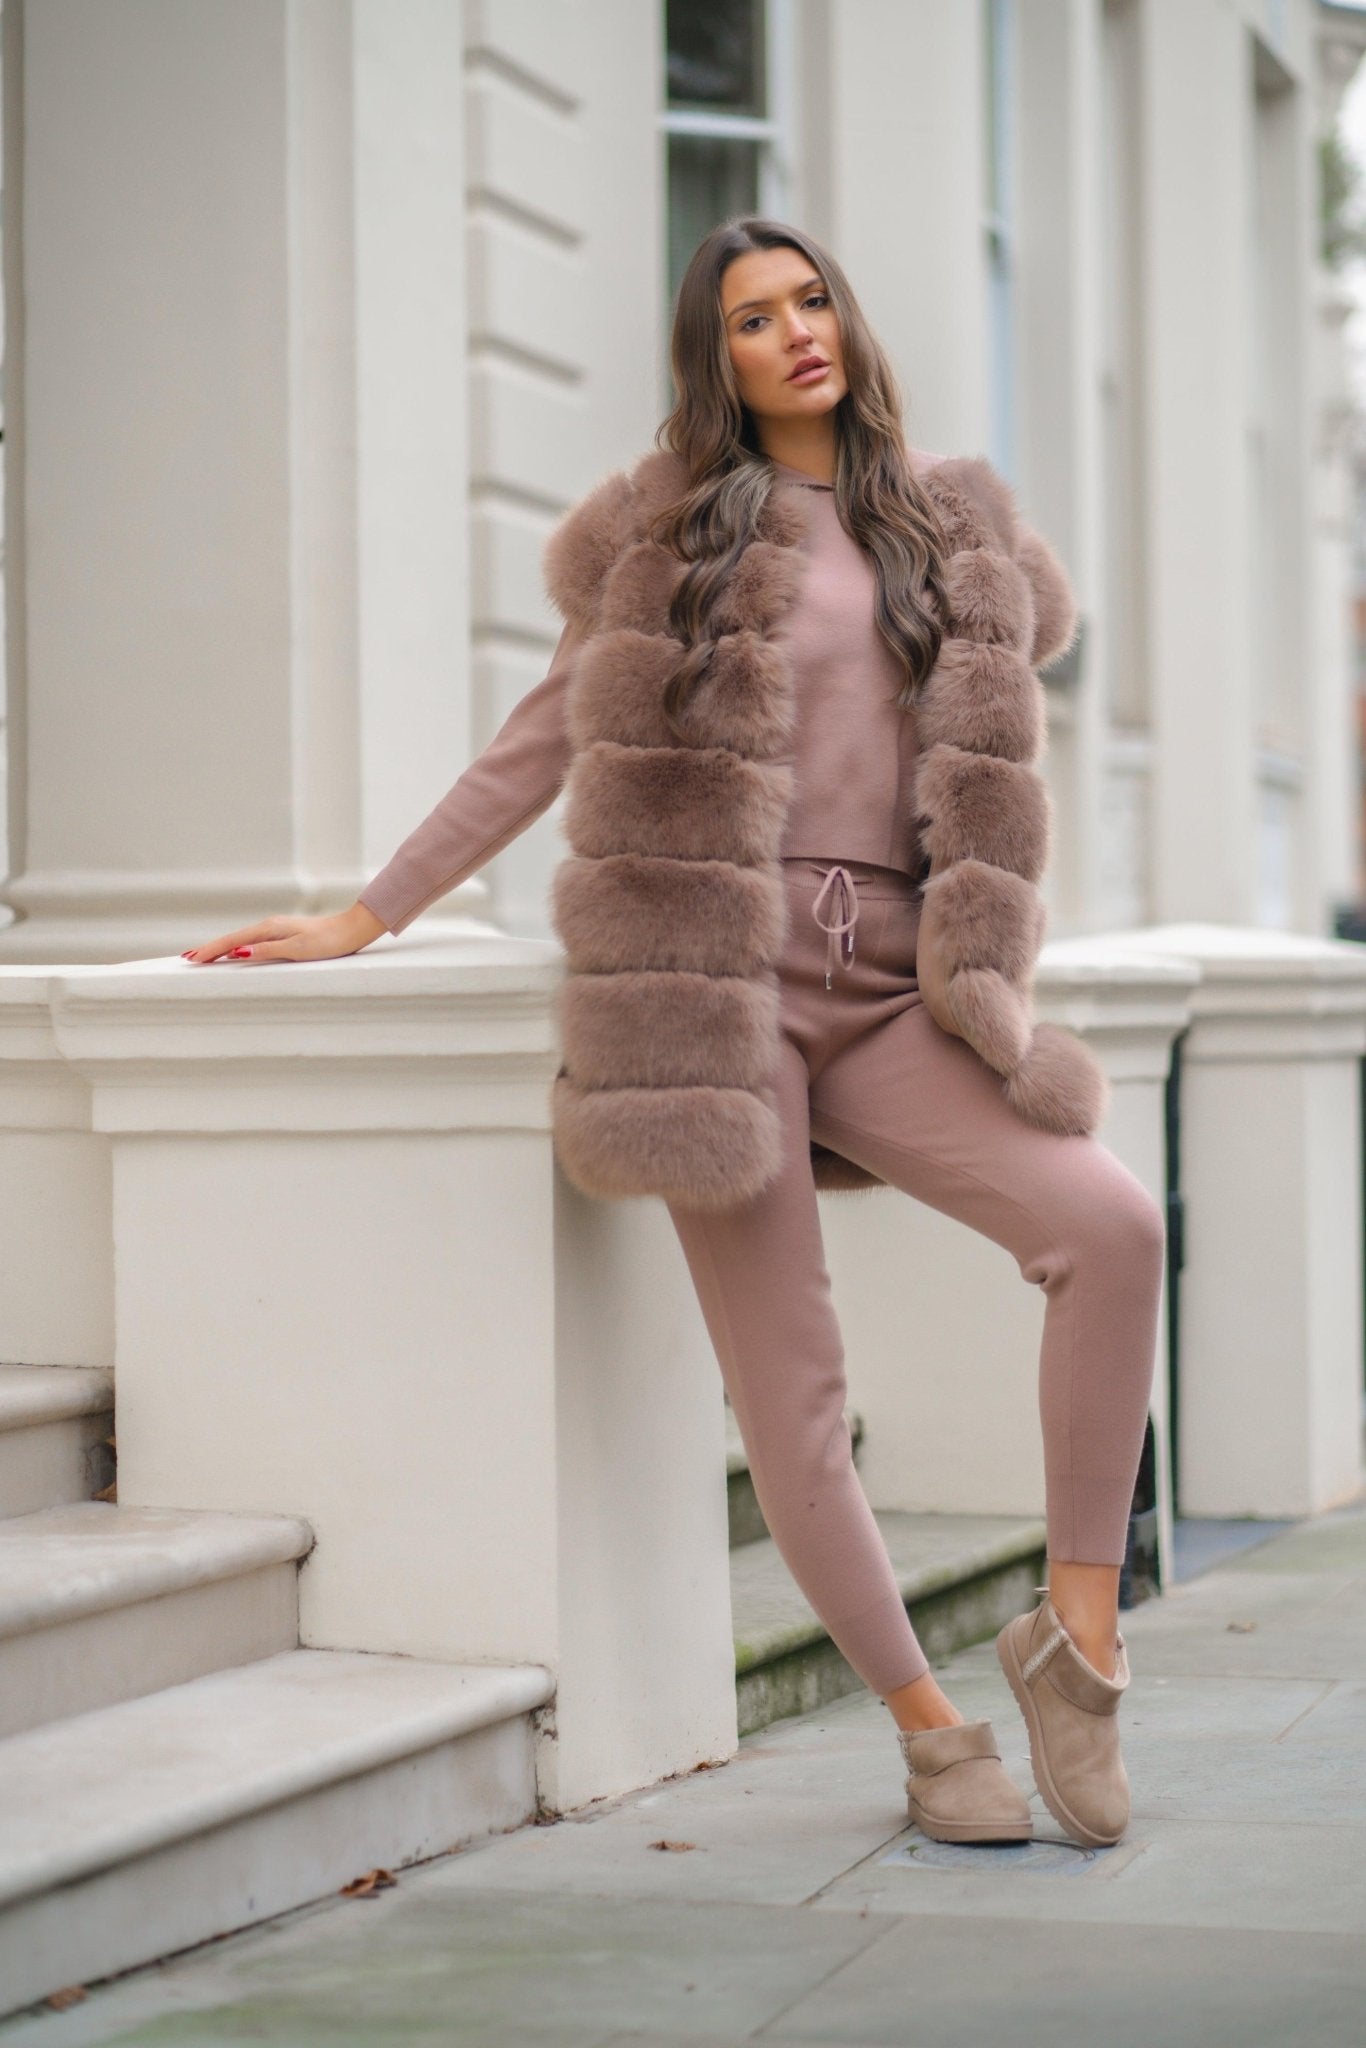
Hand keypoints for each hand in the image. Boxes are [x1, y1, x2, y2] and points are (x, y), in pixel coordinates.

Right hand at [182, 902, 388, 964]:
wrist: (350, 930)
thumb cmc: (328, 942)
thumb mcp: (297, 949)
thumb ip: (266, 951)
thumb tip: (238, 953)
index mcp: (269, 929)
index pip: (233, 942)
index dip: (212, 950)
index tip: (192, 958)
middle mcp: (269, 926)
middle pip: (232, 939)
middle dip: (210, 948)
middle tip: (187, 957)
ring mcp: (276, 929)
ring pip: (241, 940)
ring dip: (221, 948)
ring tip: (204, 955)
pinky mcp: (284, 934)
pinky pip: (252, 941)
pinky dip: (237, 947)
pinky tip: (235, 952)